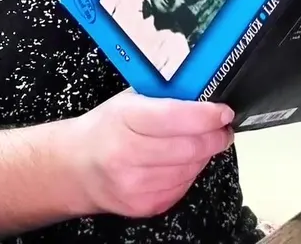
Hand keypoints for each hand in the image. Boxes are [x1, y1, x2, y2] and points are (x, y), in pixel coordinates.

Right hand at [65, 90, 234, 218]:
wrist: (76, 167)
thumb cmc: (106, 128)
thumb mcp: (128, 101)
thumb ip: (165, 96)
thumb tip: (205, 94)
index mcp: (124, 119)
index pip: (176, 117)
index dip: (207, 116)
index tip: (223, 112)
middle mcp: (127, 155)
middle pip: (190, 148)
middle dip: (215, 137)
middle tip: (222, 129)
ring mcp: (135, 185)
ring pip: (191, 170)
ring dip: (203, 156)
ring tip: (201, 144)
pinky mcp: (143, 206)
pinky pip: (182, 188)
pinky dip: (189, 173)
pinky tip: (182, 162)